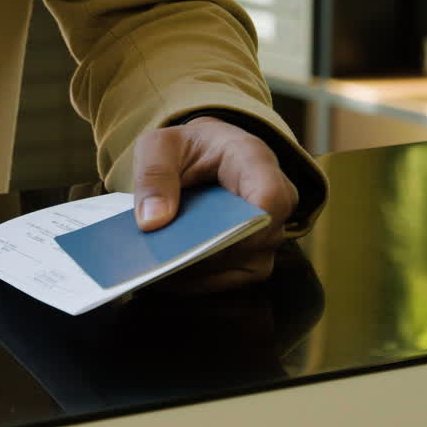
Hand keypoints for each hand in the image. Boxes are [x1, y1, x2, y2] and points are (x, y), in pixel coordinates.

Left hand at [132, 116, 297, 291]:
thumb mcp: (158, 146)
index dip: (243, 227)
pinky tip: (170, 276)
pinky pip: (235, 277)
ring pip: (248, 266)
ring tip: (162, 271)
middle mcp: (274, 197)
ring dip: (204, 273)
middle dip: (210, 254)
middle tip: (166, 260)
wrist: (202, 154)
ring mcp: (269, 229)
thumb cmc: (185, 146)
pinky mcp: (256, 252)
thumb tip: (153, 222)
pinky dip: (202, 280)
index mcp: (253, 160)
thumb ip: (153, 175)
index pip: (270, 199)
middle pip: (258, 240)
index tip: (201, 240)